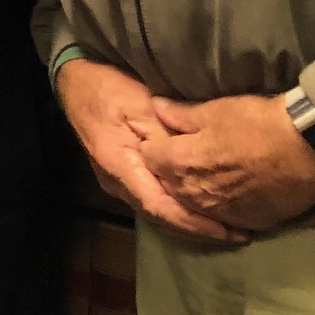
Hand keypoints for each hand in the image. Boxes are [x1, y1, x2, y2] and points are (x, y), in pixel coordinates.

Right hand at [56, 59, 249, 244]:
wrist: (75, 79)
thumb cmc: (108, 88)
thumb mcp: (141, 106)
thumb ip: (165, 138)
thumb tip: (192, 166)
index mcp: (120, 167)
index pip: (160, 207)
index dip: (194, 223)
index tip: (226, 231)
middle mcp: (116, 184)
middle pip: (160, 217)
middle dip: (198, 229)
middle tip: (238, 235)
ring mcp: (117, 182)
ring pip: (156, 212)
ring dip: (189, 222)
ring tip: (225, 228)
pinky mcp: (122, 176)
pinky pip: (153, 199)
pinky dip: (177, 208)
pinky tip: (198, 208)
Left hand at [140, 93, 314, 232]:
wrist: (310, 151)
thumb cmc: (258, 124)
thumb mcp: (216, 110)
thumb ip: (181, 114)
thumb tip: (157, 107)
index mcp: (181, 165)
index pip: (149, 157)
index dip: (156, 145)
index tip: (167, 137)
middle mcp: (194, 195)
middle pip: (168, 184)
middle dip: (170, 170)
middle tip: (186, 154)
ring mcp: (220, 214)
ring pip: (193, 204)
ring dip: (194, 191)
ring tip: (209, 173)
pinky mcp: (247, 223)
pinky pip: (222, 217)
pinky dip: (221, 206)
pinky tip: (231, 192)